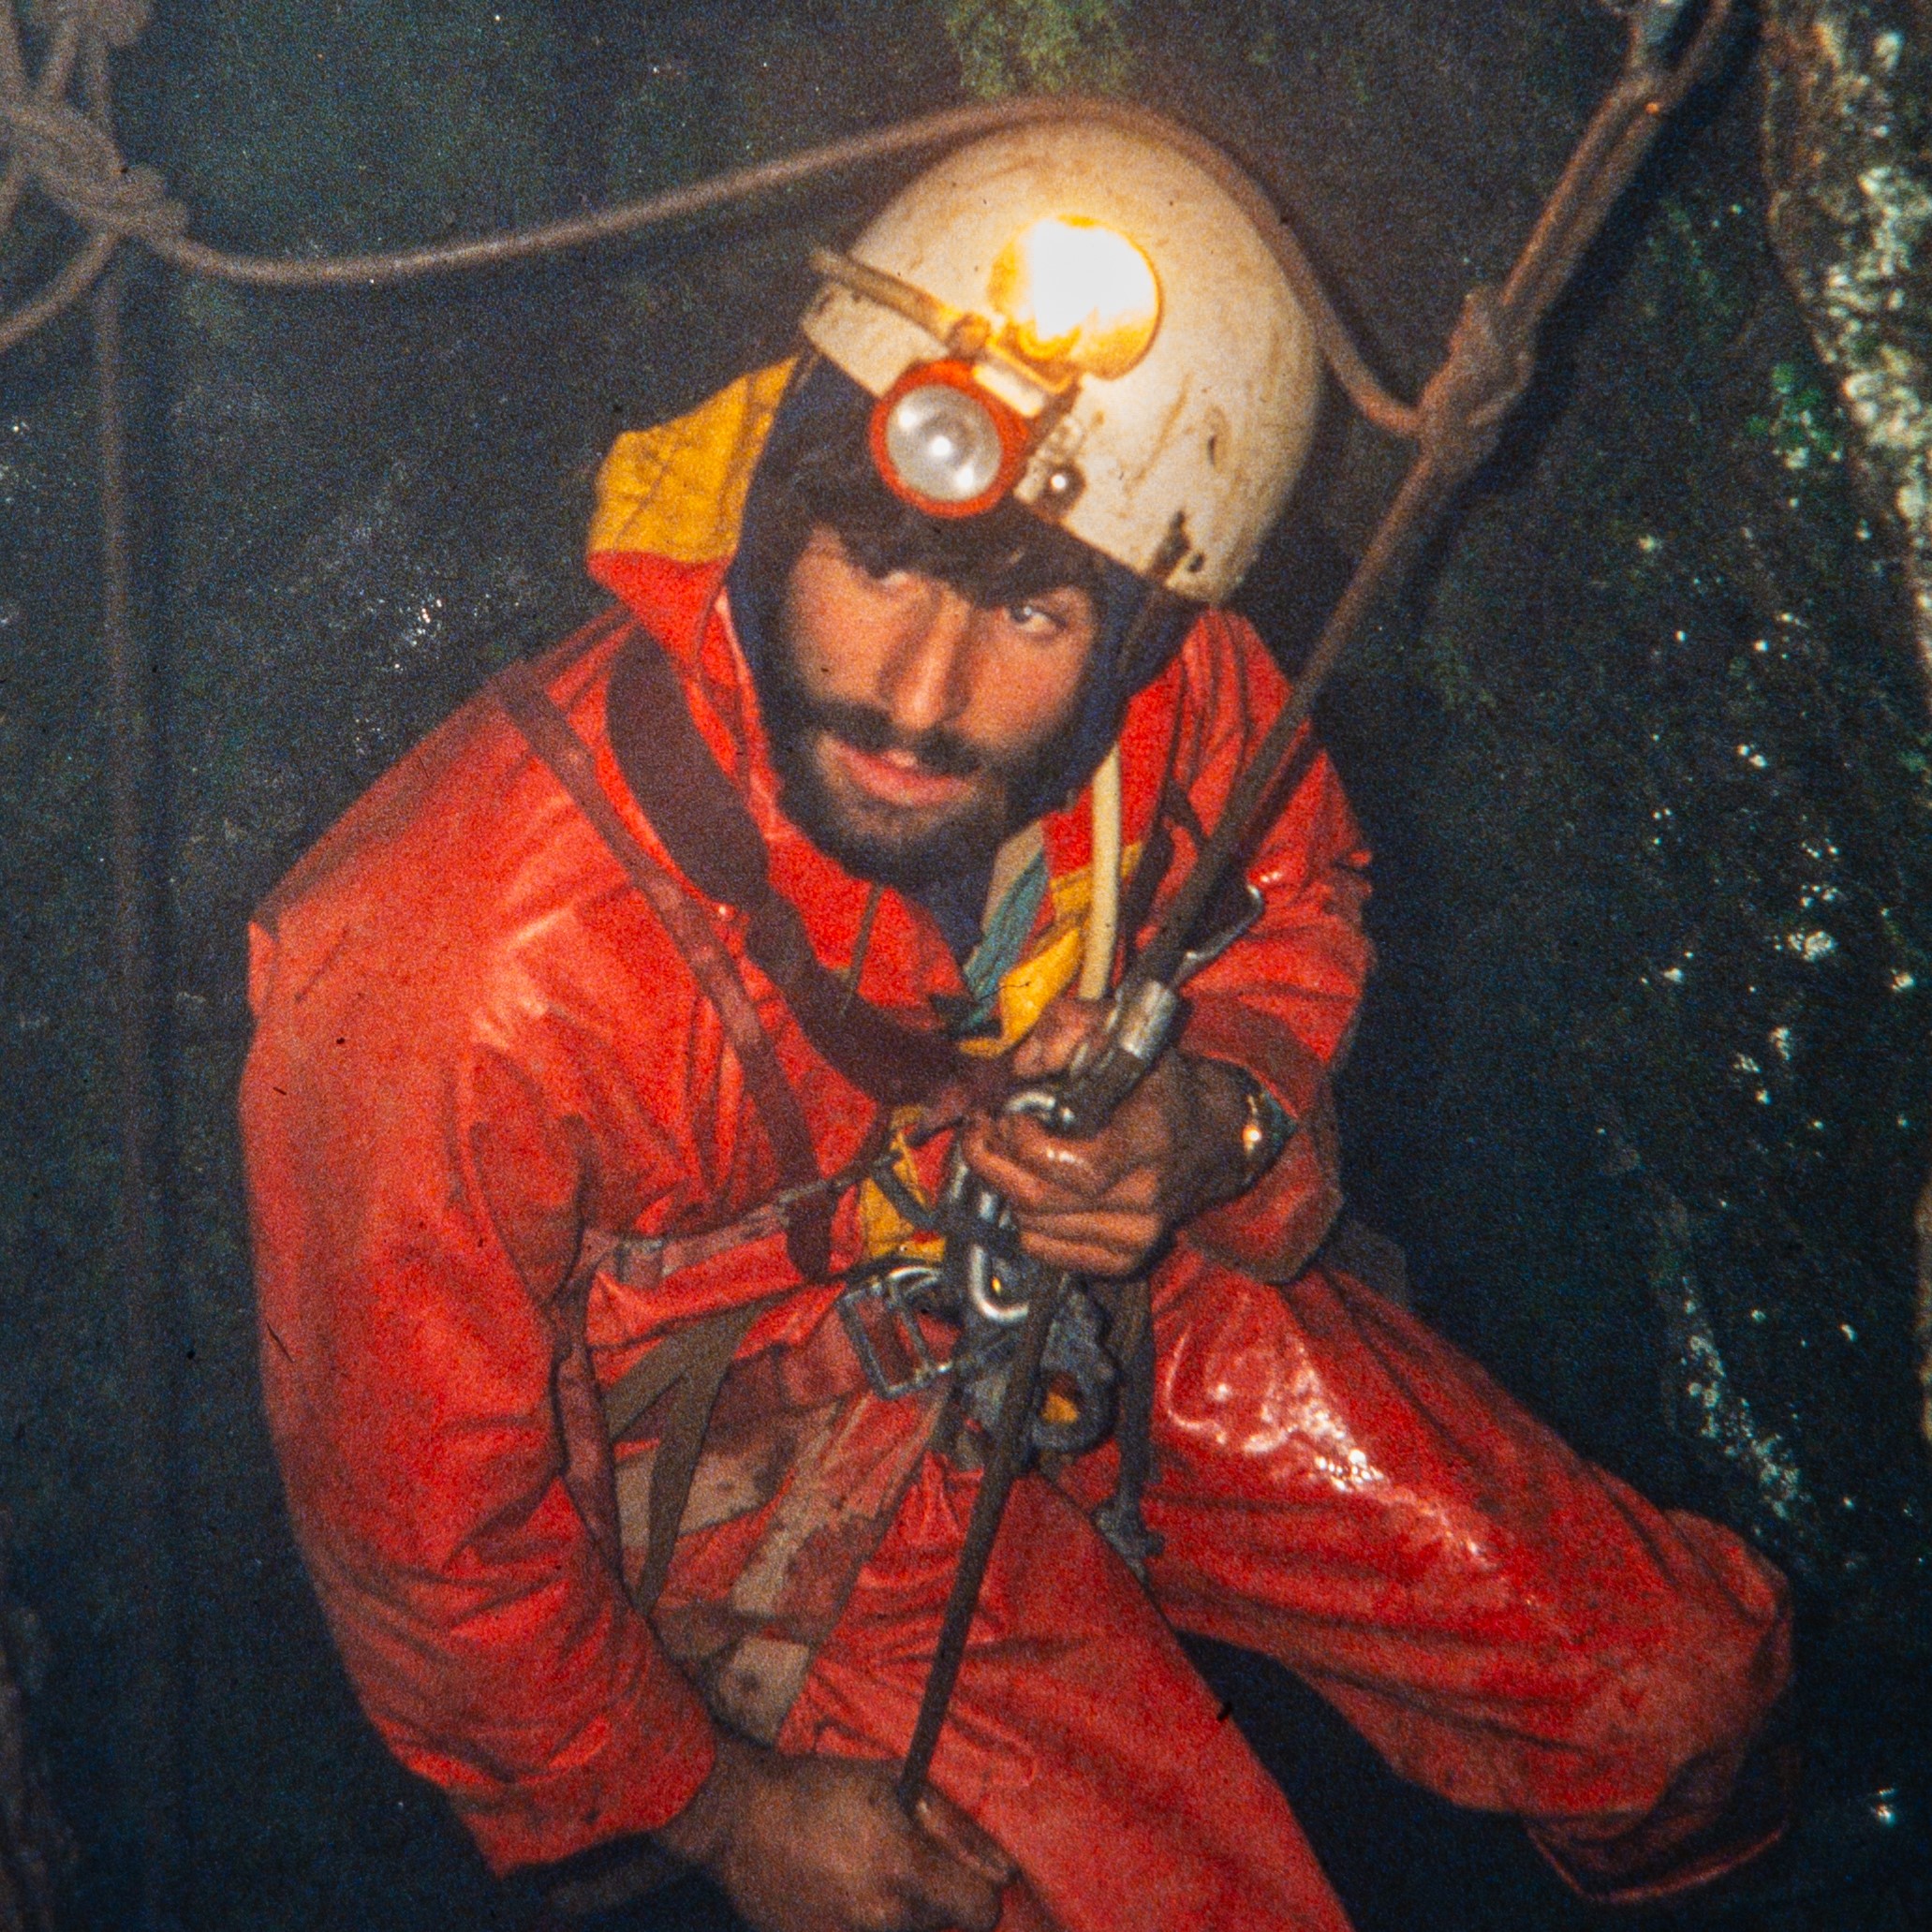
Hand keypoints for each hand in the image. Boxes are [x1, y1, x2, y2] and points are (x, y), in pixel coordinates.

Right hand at [652, 1734, 1012, 1931]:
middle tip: (907, 1862)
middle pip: (946, 1928)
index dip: (979, 1889)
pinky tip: (843, 1893)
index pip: (982, 1912)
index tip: (960, 1870)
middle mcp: (885, 1919)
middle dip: (940, 1899)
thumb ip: (955, 1827)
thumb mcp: (893, 1783)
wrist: (739, 1820)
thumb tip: (1006, 1871)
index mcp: (907, 1871)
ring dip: (904, 1912)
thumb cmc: (820, 1790)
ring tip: (869, 1874)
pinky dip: (867, 1921)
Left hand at [960, 997, 1251, 1278]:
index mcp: (1150, 1140)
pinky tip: (1031, 1184)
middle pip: (1039, 1200)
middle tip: (981, 1130)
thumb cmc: (1156, 1084)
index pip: (1078, 1168)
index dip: (1025, 1144)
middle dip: (992, 1162)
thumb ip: (1069, 1027)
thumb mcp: (1120, 1032)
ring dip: (1004, 1188)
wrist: (1210, 1139)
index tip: (1007, 1113)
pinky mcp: (1123, 1260)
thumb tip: (1023, 1066)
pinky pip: (1044, 1251)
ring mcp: (1136, 1236)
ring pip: (1033, 1227)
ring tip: (1006, 1153)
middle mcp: (1145, 1199)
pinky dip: (1023, 1219)